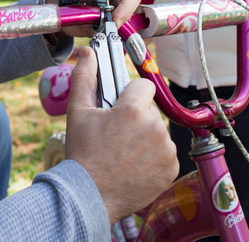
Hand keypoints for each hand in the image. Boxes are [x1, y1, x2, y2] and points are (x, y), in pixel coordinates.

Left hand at [43, 0, 140, 37]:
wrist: (58, 8)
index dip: (127, 5)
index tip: (116, 17)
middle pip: (133, 9)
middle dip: (125, 20)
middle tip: (112, 28)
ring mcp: (116, 13)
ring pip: (129, 24)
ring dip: (121, 31)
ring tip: (106, 34)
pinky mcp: (111, 27)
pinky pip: (119, 35)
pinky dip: (114, 39)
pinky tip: (103, 39)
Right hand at [65, 47, 178, 223]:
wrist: (90, 195)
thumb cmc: (83, 153)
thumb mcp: (77, 111)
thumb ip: (84, 77)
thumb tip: (87, 53)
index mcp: (133, 110)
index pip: (143, 85)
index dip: (130, 93)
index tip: (120, 106)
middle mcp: (155, 127)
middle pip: (150, 109)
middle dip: (136, 116)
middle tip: (117, 132)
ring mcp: (166, 150)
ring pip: (158, 130)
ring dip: (145, 135)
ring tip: (124, 150)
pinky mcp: (171, 169)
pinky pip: (165, 151)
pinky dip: (153, 155)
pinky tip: (135, 163)